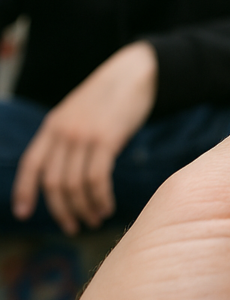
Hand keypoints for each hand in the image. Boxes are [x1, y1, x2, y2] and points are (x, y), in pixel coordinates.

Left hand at [12, 41, 156, 233]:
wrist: (136, 72)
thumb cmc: (112, 94)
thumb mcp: (80, 111)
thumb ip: (68, 135)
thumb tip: (66, 168)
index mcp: (53, 124)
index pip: (31, 164)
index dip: (23, 191)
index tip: (24, 214)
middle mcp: (64, 132)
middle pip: (54, 183)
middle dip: (62, 211)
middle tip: (73, 227)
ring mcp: (84, 135)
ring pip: (75, 185)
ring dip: (84, 209)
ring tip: (95, 219)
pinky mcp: (106, 139)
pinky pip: (97, 179)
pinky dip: (100, 198)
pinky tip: (107, 206)